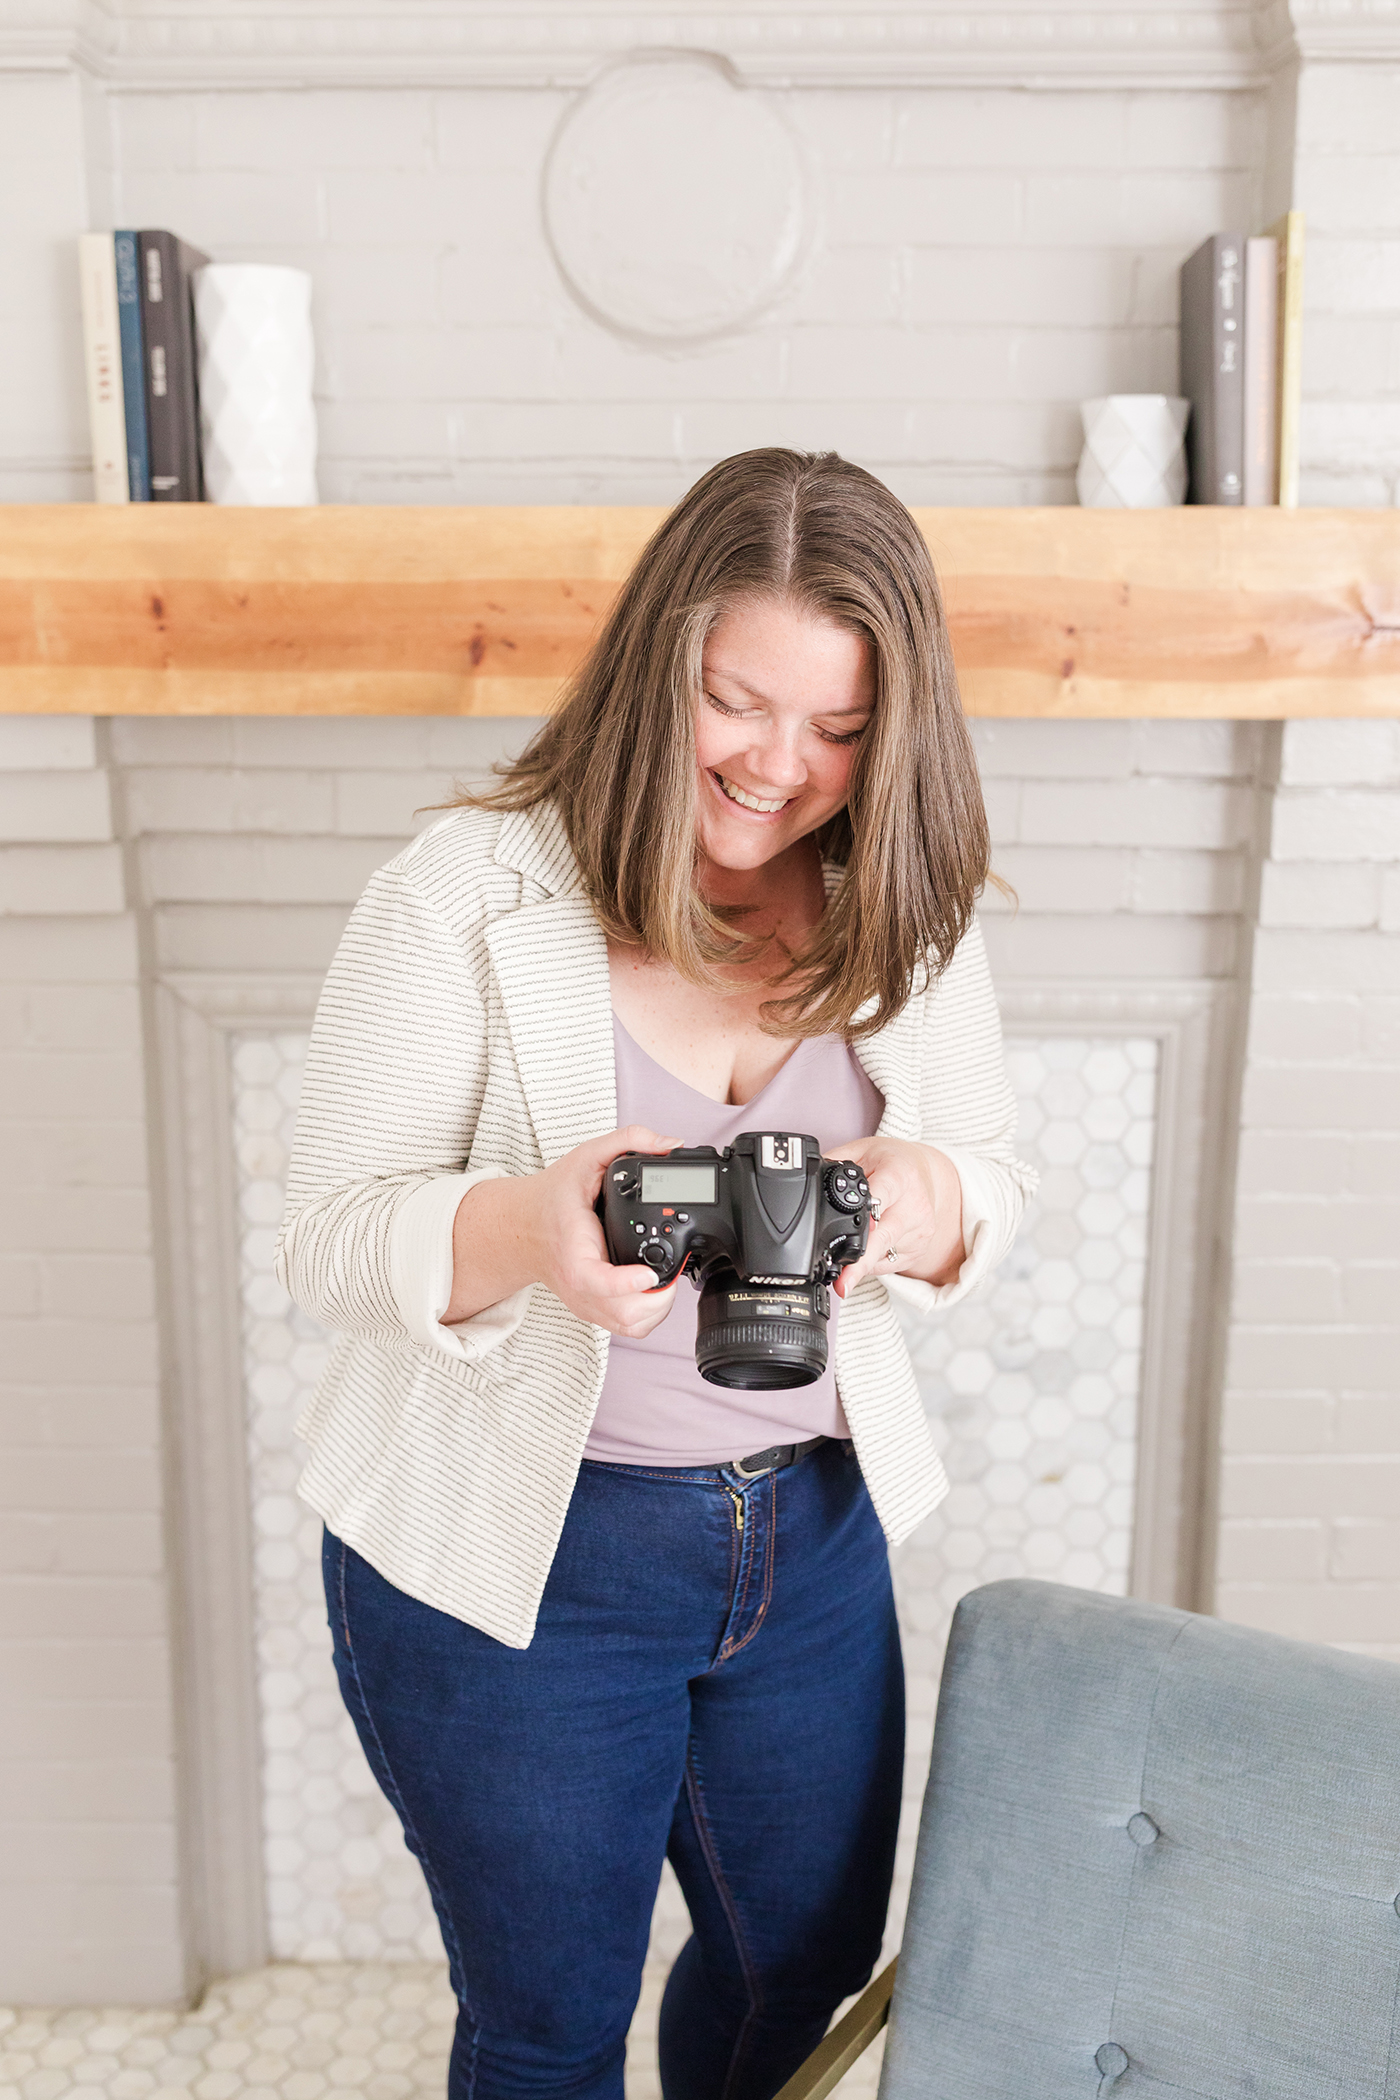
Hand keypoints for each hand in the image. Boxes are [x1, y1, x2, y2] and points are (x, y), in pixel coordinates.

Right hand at [447, 1126, 685, 1337]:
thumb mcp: (586, 1156)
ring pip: (629, 1327)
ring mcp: (586, 1303)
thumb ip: (628, 1140)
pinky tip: (654, 1289)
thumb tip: (669, 1144)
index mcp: (574, 1252)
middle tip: (671, 1270)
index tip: (648, 1273)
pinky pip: (627, 1328)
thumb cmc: (553, 1198)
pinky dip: (648, 1315)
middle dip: (658, 1299)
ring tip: (666, 1280)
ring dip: (657, 1309)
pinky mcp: (593, 1310)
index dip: (626, 1283)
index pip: (597, 1281)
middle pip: (624, 1314)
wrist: (523, 1227)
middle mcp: (579, 1286)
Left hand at [830, 1136, 964, 1297]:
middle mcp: (915, 1204)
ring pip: (883, 1256)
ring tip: (843, 1268)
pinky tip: (865, 1251)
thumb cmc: (892, 1162)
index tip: (865, 1230)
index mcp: (899, 1174)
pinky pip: (888, 1265)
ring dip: (859, 1264)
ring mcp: (920, 1230)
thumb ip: (836, 1163)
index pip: (884, 1193)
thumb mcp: (863, 1150)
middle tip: (842, 1284)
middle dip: (861, 1261)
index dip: (872, 1213)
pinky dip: (871, 1263)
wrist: (928, 1175)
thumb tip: (807, 1182)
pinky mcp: (920, 1249)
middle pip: (884, 1237)